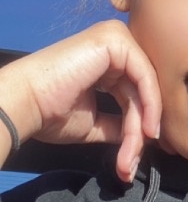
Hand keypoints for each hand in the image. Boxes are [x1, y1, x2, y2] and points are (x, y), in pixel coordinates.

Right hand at [0, 20, 161, 181]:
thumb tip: (142, 138)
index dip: (141, 124)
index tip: (138, 156)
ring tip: (131, 156)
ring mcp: (115, 38)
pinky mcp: (115, 40)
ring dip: (141, 127)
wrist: (24, 104)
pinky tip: (145, 131)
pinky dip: (149, 106)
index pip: (135, 92)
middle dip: (140, 131)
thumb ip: (119, 125)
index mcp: (107, 60)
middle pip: (141, 91)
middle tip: (131, 163)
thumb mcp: (94, 121)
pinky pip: (144, 76)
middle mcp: (114, 44)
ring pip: (145, 87)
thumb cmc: (49, 112)